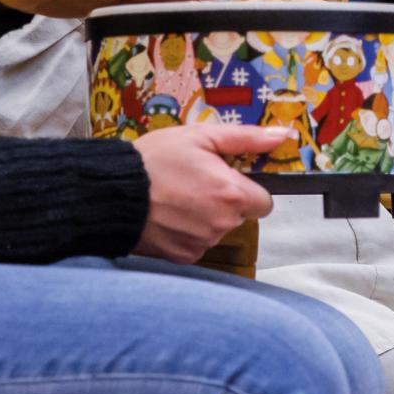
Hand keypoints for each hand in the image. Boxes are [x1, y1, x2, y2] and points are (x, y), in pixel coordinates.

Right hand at [130, 123, 289, 261]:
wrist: (112, 192)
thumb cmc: (154, 160)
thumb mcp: (200, 137)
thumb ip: (245, 138)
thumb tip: (282, 136)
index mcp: (232, 195)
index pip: (264, 202)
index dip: (247, 190)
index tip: (227, 179)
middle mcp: (222, 224)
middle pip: (239, 216)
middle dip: (224, 202)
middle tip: (194, 183)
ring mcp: (201, 244)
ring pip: (216, 230)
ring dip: (204, 218)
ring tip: (176, 198)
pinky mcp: (182, 257)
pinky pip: (196, 244)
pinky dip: (186, 233)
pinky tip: (168, 216)